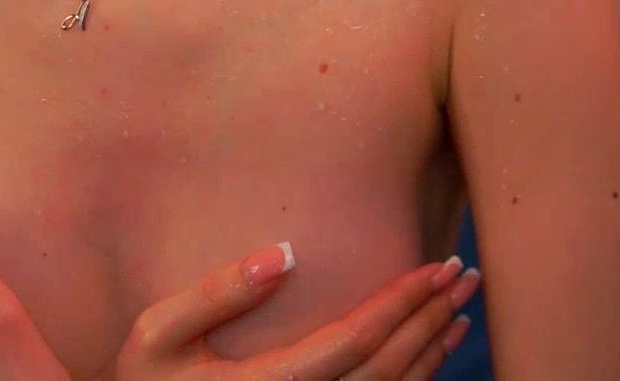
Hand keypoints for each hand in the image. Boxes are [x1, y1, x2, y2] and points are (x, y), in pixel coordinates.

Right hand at [0, 194, 479, 379]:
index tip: (435, 265)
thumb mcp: (157, 334)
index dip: (400, 303)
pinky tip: (435, 349)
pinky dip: (417, 378)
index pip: (354, 343)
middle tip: (462, 273)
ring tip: (460, 305)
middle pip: (385, 370)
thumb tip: (288, 252)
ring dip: (432, 348)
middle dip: (429, 318)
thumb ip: (215, 293)